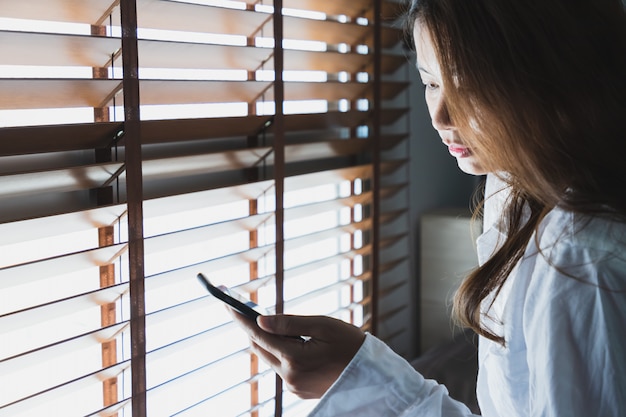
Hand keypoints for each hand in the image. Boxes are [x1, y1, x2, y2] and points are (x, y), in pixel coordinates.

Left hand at [229, 310, 365, 398]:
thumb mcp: (323, 326)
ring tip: (262, 320)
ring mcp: (294, 387)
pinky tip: (284, 338)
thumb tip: (259, 320)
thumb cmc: (352, 346)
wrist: (374, 376)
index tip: (225, 302)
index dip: (240, 317)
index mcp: (295, 359)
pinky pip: (281, 367)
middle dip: (250, 327)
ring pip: (269, 357)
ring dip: (265, 339)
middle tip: (240, 307)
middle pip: (260, 347)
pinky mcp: (299, 390)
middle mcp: (290, 377)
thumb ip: (289, 323)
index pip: (258, 334)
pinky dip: (279, 351)